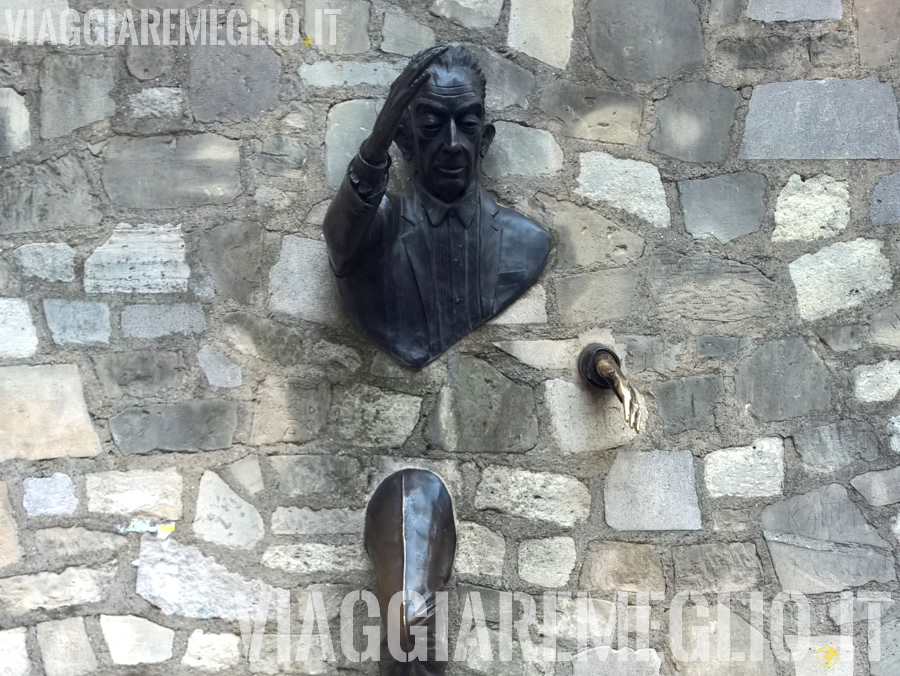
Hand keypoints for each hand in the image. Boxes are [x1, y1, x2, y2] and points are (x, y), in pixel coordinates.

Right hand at [362, 45, 448, 162]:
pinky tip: (428, 75)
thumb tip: (416, 92)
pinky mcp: (398, 105)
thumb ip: (408, 97)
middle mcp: (397, 86)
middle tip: (444, 47)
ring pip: (412, 73)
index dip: (427, 57)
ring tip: (438, 54)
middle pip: (415, 65)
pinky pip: (410, 91)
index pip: (414, 67)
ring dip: (426, 63)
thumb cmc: (390, 124)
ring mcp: (397, 95)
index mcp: (399, 86)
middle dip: (430, 55)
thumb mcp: (402, 107)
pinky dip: (419, 82)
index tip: (440, 50)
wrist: (378, 138)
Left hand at [595, 353, 642, 433]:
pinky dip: (636, 420)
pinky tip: (636, 428)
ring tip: (636, 430)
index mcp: (625, 388)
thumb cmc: (609, 371)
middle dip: (632, 417)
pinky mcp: (631, 402)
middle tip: (630, 426)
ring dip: (636, 420)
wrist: (615, 373)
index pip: (627, 400)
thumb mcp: (607, 369)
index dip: (627, 409)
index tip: (626, 418)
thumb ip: (608, 370)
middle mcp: (631, 394)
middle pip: (633, 407)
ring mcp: (633, 398)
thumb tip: (608, 370)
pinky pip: (636, 412)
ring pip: (637, 411)